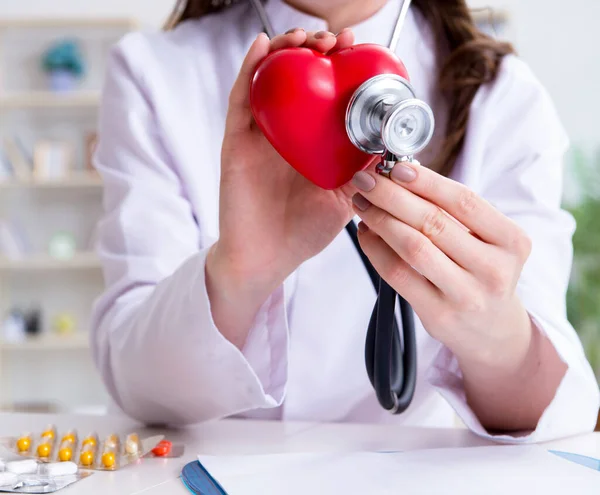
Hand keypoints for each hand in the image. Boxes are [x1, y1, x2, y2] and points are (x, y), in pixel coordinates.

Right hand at [207, 29, 358, 346]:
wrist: (265, 260)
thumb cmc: (302, 232)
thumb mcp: (345, 200)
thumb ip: (364, 174)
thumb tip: (392, 147)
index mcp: (310, 146)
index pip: (324, 95)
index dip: (341, 69)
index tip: (360, 51)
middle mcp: (285, 135)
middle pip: (297, 80)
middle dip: (316, 52)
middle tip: (336, 42)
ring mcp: (259, 137)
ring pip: (268, 81)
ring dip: (285, 51)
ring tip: (305, 38)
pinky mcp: (236, 143)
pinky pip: (240, 100)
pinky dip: (250, 70)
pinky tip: (264, 47)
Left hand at [350, 162, 533, 368]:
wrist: (492, 331)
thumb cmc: (482, 273)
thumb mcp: (488, 241)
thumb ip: (455, 213)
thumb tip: (401, 176)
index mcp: (511, 241)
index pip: (463, 201)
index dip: (426, 181)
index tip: (395, 167)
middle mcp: (494, 269)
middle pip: (433, 222)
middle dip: (392, 196)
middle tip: (366, 180)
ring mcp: (467, 295)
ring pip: (413, 247)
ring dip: (380, 220)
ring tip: (362, 203)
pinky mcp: (439, 314)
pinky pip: (398, 274)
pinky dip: (376, 249)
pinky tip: (366, 233)